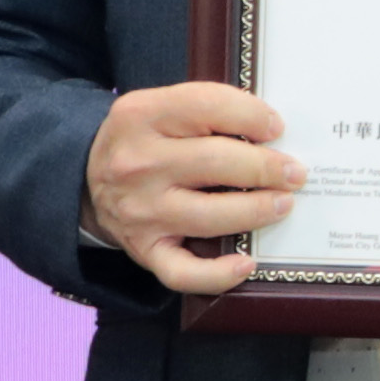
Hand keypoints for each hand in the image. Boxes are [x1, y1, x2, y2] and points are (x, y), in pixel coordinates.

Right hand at [88, 81, 298, 294]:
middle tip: (295, 173)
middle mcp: (136, 163)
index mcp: (141, 115)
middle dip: (267, 168)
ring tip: (283, 204)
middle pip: (215, 162)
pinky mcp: (143, 250)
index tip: (277, 128)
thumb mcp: (160, 109)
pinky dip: (219, 274)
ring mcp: (139, 211)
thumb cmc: (143, 142)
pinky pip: (184, 272)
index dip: (251, 116)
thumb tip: (273, 132)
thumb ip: (206, 111)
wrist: (84, 179)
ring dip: (257, 211)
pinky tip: (247, 263)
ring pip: (210, 216)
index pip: (206, 106)